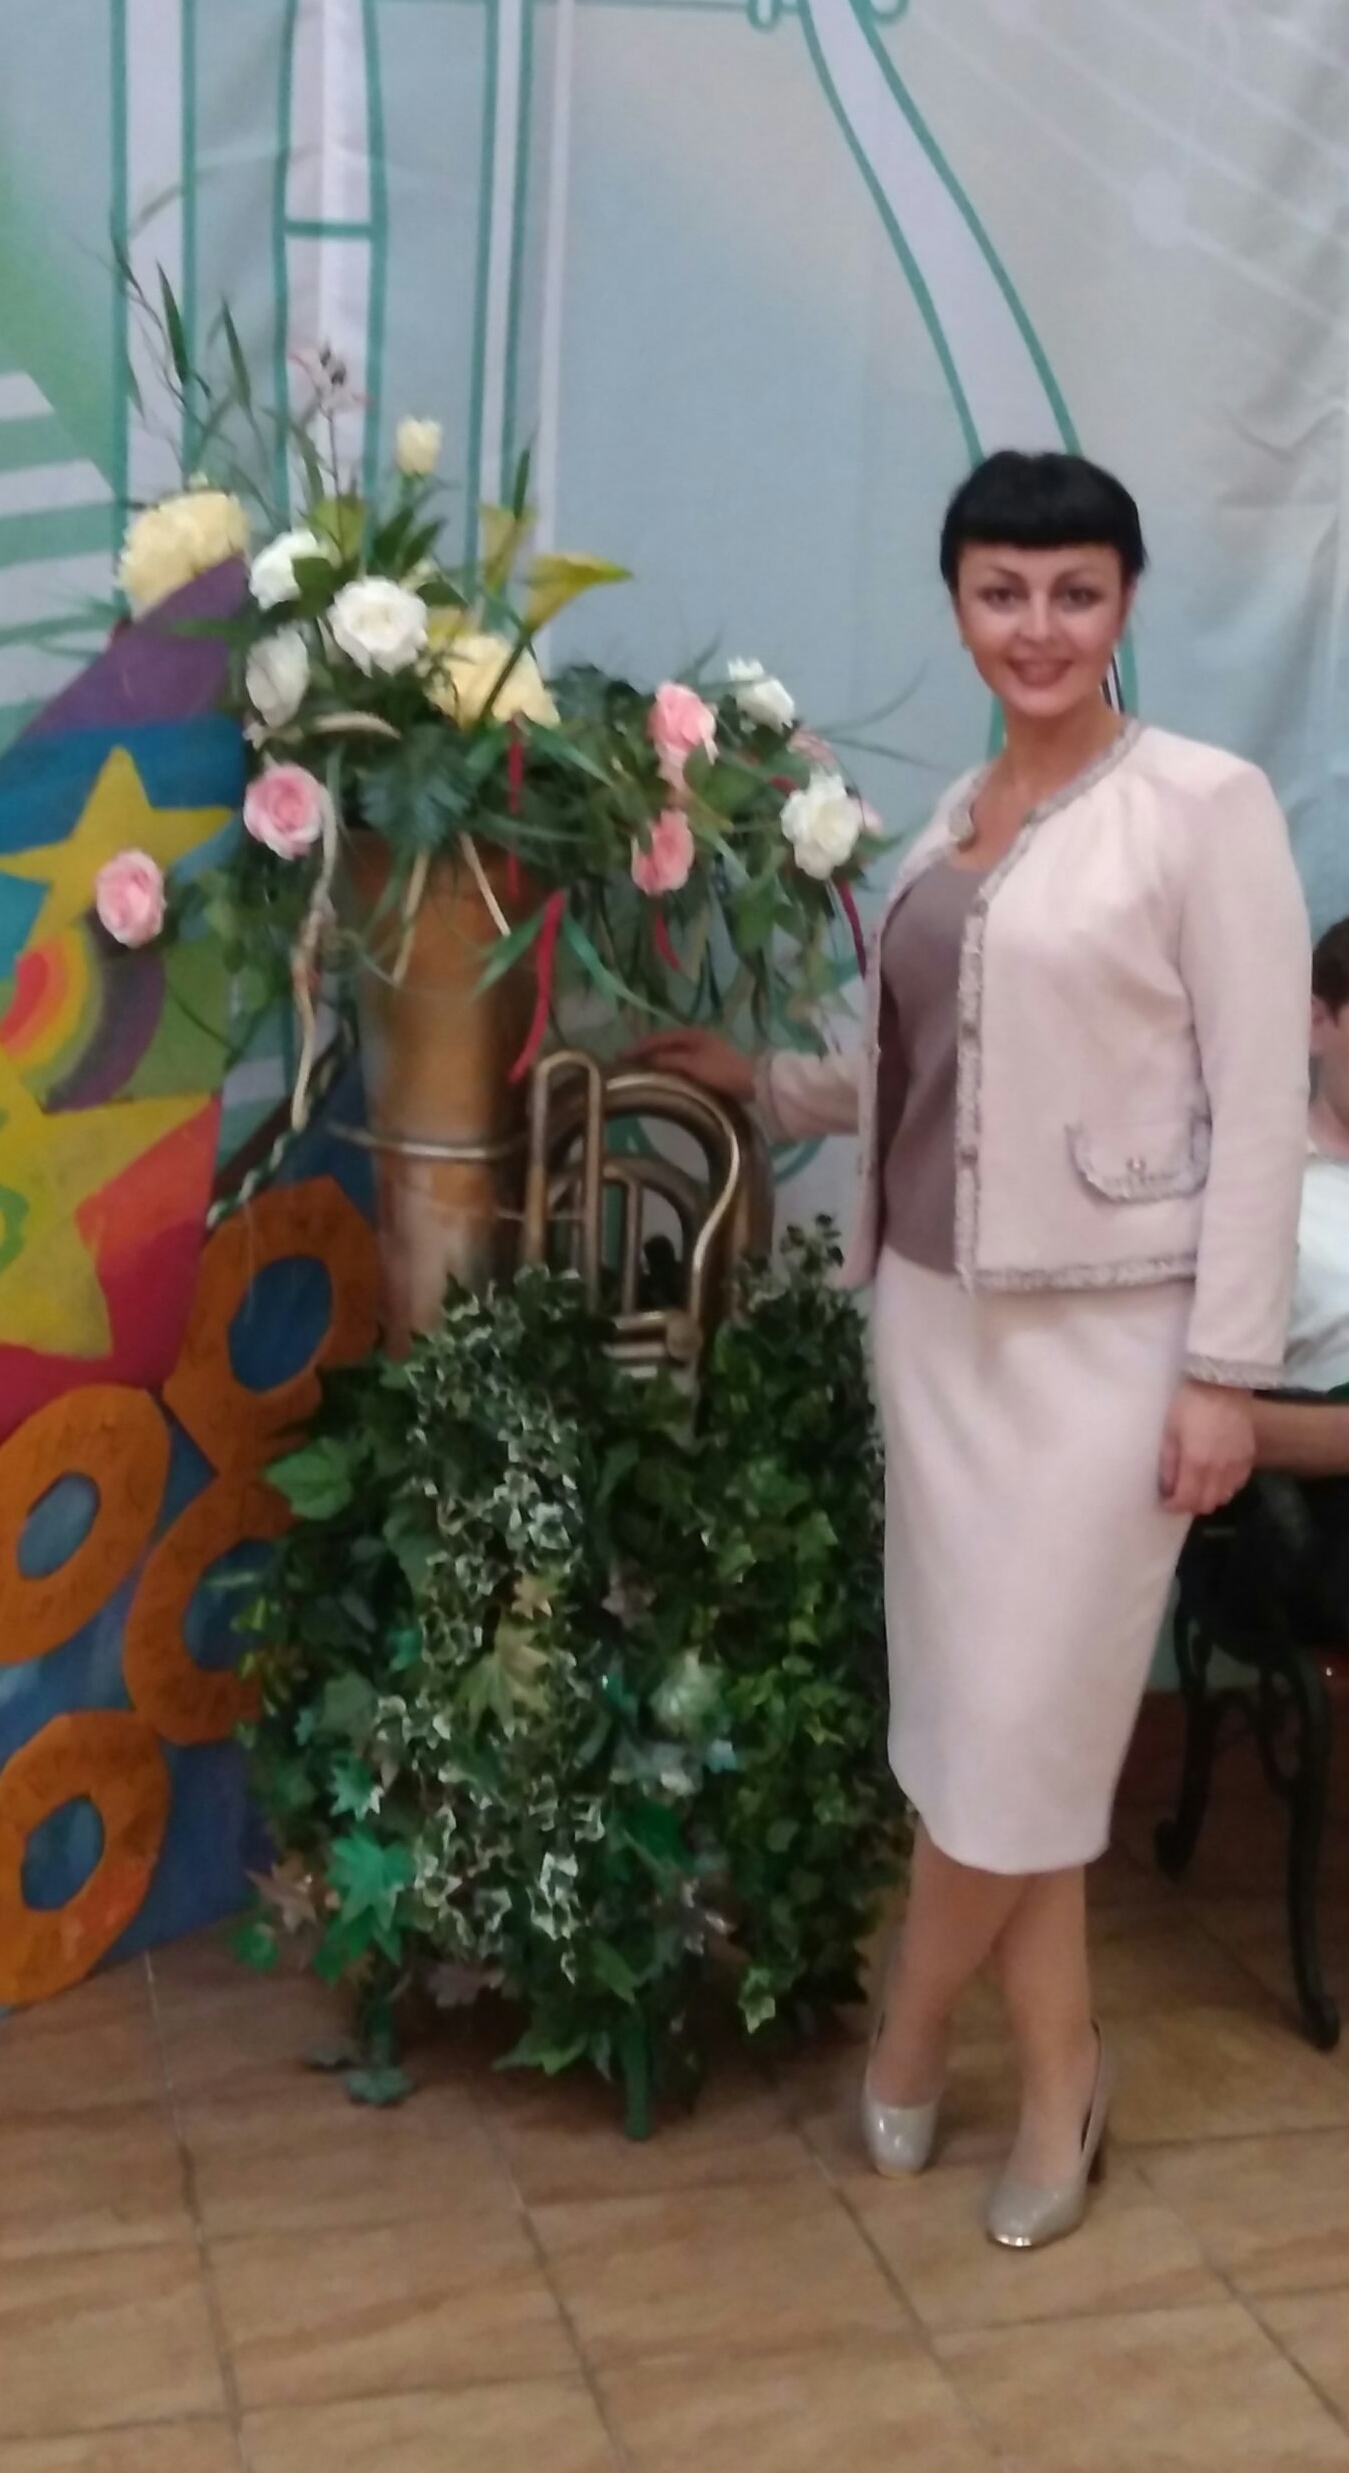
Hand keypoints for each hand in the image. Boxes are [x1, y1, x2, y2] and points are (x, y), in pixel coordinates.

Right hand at [623, 1029, 756, 1104]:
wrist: (754, 1083)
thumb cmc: (721, 1072)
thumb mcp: (690, 1065)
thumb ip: (666, 1060)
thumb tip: (644, 1061)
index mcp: (689, 1034)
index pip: (656, 1037)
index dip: (636, 1047)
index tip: (618, 1057)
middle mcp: (694, 1037)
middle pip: (662, 1043)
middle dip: (643, 1053)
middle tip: (624, 1065)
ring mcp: (702, 1050)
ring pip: (670, 1053)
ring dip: (653, 1061)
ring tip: (638, 1072)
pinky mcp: (707, 1064)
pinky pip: (679, 1062)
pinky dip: (665, 1067)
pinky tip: (660, 1077)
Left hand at [1159, 1381, 1254, 1515]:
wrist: (1223, 1384)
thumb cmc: (1190, 1405)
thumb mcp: (1170, 1431)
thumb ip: (1168, 1463)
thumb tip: (1166, 1488)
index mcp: (1196, 1464)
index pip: (1186, 1500)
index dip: (1173, 1506)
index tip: (1165, 1502)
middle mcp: (1219, 1471)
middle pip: (1206, 1504)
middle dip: (1190, 1504)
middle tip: (1180, 1495)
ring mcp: (1237, 1466)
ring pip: (1223, 1497)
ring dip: (1208, 1497)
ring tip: (1197, 1486)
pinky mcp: (1249, 1458)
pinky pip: (1237, 1485)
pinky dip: (1225, 1488)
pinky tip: (1216, 1477)